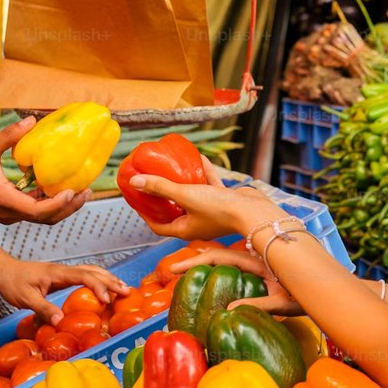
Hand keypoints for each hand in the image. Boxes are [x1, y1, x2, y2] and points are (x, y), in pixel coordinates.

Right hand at [0, 116, 88, 225]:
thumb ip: (8, 136)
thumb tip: (31, 121)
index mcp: (4, 200)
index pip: (38, 210)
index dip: (58, 204)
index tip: (72, 191)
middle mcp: (10, 213)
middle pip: (47, 218)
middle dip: (69, 206)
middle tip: (86, 191)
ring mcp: (10, 216)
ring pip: (42, 218)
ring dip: (62, 207)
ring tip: (79, 191)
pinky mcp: (10, 213)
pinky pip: (34, 212)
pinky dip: (49, 204)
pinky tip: (58, 188)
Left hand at [0, 257, 129, 324]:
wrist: (3, 270)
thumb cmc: (13, 283)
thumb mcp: (25, 299)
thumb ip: (43, 309)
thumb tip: (61, 321)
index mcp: (58, 273)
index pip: (85, 276)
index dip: (98, 287)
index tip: (107, 301)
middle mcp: (64, 270)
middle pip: (94, 271)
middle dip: (111, 281)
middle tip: (127, 292)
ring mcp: (64, 271)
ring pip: (91, 270)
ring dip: (107, 278)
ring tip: (122, 288)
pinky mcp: (61, 275)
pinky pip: (85, 274)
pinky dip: (98, 279)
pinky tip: (102, 287)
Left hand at [126, 159, 281, 243]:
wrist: (253, 212)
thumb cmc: (219, 210)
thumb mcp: (185, 196)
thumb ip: (160, 187)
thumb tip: (134, 182)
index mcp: (185, 230)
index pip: (158, 225)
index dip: (146, 214)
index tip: (137, 200)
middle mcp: (197, 223)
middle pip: (174, 210)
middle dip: (163, 197)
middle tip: (153, 182)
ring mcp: (211, 213)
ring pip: (193, 197)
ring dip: (183, 183)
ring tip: (173, 169)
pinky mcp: (224, 202)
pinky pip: (210, 186)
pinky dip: (203, 174)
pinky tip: (199, 158)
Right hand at [166, 245, 303, 317]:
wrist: (328, 292)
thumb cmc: (308, 297)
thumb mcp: (283, 303)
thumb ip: (259, 304)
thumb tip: (228, 310)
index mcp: (259, 264)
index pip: (220, 259)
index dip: (197, 262)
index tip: (175, 268)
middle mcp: (257, 262)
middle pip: (220, 258)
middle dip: (197, 262)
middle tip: (172, 269)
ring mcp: (260, 268)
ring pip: (228, 262)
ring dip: (208, 264)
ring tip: (188, 271)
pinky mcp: (265, 276)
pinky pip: (239, 271)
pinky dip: (223, 272)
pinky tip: (214, 281)